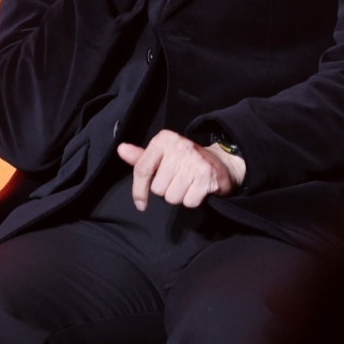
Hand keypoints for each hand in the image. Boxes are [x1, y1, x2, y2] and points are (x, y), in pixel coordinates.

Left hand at [116, 129, 245, 210]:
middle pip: (158, 188)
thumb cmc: (184, 161)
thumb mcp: (162, 155)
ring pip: (172, 197)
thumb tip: (121, 149)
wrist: (222, 163)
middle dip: (166, 191)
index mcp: (164, 139)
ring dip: (179, 196)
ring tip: (187, 185)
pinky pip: (189, 202)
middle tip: (177, 181)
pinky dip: (192, 200)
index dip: (138, 190)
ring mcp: (194, 161)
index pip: (142, 169)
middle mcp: (179, 146)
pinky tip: (197, 189)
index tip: (140, 204)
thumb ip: (141, 157)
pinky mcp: (207, 176)